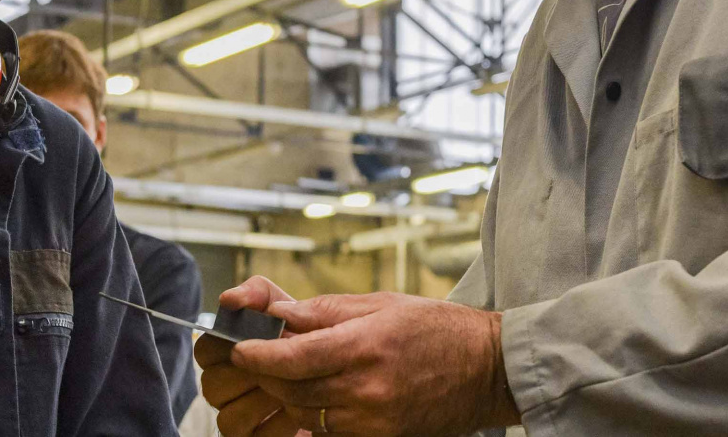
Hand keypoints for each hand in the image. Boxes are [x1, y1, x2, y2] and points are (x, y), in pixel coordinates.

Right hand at [196, 276, 304, 436]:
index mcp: (224, 351)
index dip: (226, 345)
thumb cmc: (305, 333)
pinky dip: (278, 424)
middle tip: (279, 364)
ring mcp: (237, 414)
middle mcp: (224, 384)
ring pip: (228, 417)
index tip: (253, 338)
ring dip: (262, 401)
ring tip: (293, 387)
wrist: (339, 368)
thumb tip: (228, 298)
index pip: (204, 350)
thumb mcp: (284, 305)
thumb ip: (257, 294)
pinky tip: (299, 410)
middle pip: (212, 386)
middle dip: (248, 375)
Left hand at [229, 291, 519, 435]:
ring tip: (285, 374)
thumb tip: (282, 313)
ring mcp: (375, 419)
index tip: (239, 349)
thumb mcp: (380, 303)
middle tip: (253, 359)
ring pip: (307, 414)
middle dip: (266, 375)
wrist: (488, 368)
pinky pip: (331, 431)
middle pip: (293, 389)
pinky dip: (314, 415)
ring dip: (288, 395)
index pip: (295, 358)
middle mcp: (367, 388)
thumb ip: (326, 311)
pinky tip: (315, 396)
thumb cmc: (437, 328)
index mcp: (364, 346)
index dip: (259, 356)